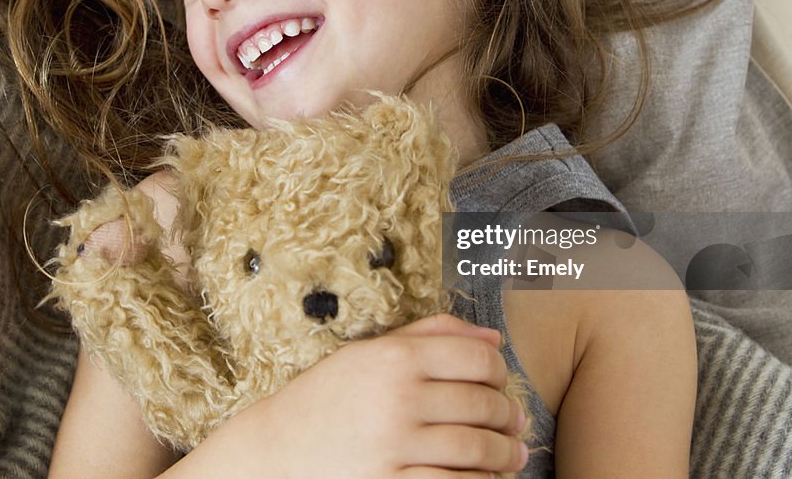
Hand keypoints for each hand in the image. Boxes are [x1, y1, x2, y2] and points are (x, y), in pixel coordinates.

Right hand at [247, 313, 528, 478]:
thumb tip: (493, 336)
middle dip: (509, 415)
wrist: (275, 451)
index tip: (502, 383)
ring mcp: (395, 444)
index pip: (477, 357)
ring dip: (505, 454)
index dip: (500, 371)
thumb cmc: (326, 399)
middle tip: (515, 423)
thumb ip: (430, 336)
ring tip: (512, 455)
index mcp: (394, 356)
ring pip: (477, 448)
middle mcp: (398, 396)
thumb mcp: (369, 354)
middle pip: (483, 403)